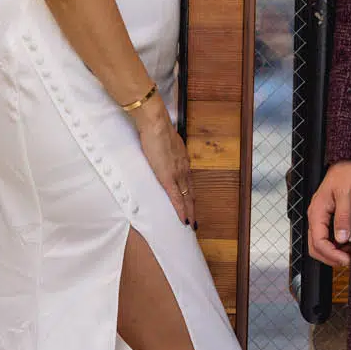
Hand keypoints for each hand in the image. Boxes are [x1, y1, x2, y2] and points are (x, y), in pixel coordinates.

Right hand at [133, 93, 195, 223]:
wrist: (155, 125)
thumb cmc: (156, 129)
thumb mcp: (165, 142)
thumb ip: (166, 150)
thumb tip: (162, 151)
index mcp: (183, 160)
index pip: (189, 181)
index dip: (190, 194)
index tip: (191, 203)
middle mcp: (184, 168)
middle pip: (191, 192)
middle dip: (193, 207)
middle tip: (195, 219)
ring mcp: (178, 174)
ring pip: (188, 198)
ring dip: (190, 212)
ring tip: (191, 224)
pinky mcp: (169, 178)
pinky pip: (177, 199)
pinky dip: (182, 211)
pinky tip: (184, 219)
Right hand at [307, 161, 350, 267]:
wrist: (349, 161)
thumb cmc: (347, 172)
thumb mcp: (347, 194)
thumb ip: (344, 217)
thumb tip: (341, 239)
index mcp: (316, 211)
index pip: (318, 242)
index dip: (332, 255)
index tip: (347, 260)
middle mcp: (316, 216)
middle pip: (315, 247)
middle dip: (331, 257)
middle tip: (349, 260)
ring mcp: (322, 217)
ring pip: (321, 244)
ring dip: (334, 252)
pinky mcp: (329, 217)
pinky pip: (328, 236)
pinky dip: (338, 245)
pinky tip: (350, 244)